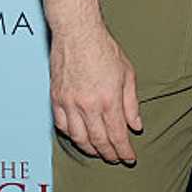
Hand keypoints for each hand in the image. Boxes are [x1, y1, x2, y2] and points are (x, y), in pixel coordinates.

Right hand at [50, 20, 141, 162]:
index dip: (124, 151)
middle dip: (108, 154)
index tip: (129, 158)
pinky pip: (62, 125)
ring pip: (78, 138)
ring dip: (89, 149)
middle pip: (98, 141)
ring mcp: (69, 103)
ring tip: (98, 152)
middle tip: (115, 159)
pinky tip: (79, 136)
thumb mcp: (127, 74)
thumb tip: (136, 126)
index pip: (117, 136)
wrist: (77, 32)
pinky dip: (71, 135)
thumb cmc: (103, 49)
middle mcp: (87, 105)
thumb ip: (131, 104)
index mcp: (108, 100)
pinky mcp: (56, 98)